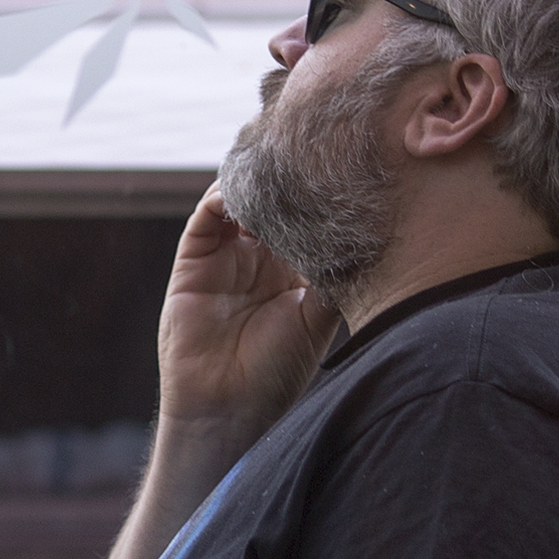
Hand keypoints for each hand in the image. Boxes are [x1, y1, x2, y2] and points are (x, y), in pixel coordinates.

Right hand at [155, 188, 338, 454]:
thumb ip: (334, 273)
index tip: (340, 170)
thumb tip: (364, 230)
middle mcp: (259, 257)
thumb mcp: (320, 317)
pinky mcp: (193, 260)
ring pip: (239, 200)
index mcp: (293, 269)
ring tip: (278, 166)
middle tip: (309, 152)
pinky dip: (223, 196)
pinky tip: (246, 191)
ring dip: (255, 181)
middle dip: (288, 177)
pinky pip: (206, 216)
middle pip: (271, 200)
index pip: (305, 216)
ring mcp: (225, 256)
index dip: (319, 193)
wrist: (229, 406)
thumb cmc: (279, 370)